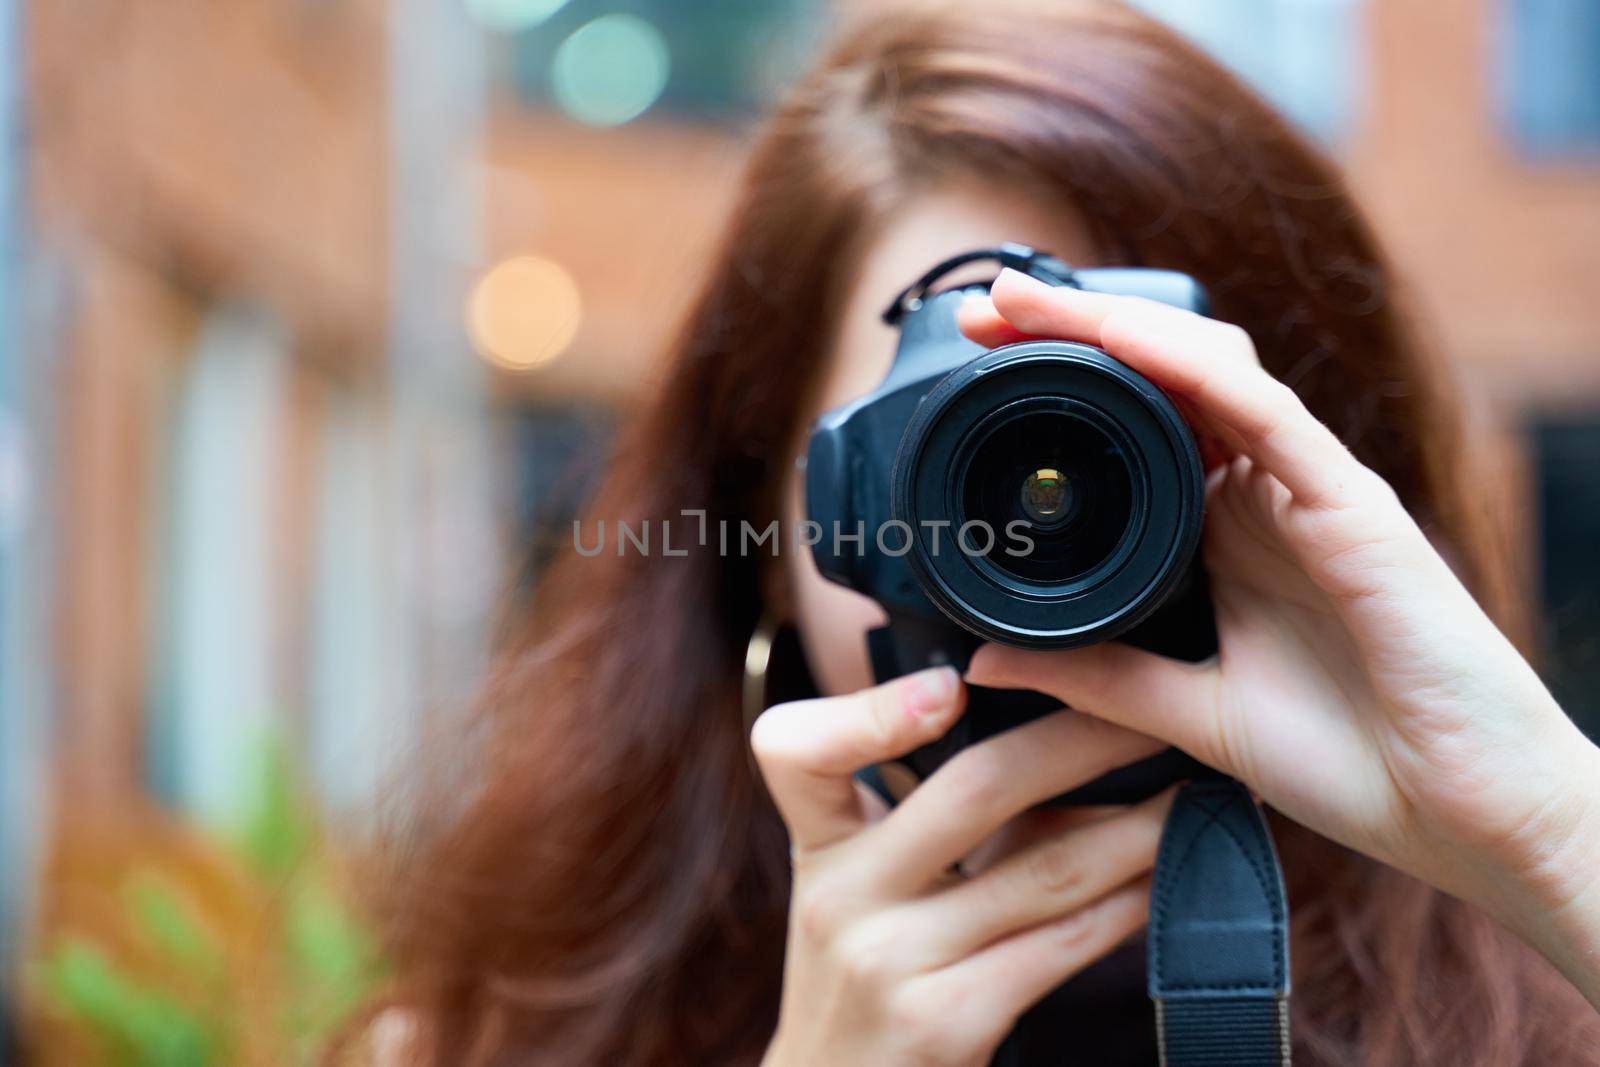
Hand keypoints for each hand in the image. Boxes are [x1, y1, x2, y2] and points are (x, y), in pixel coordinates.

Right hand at [752, 667, 1171, 1066]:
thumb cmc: (868, 981)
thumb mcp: (866, 891)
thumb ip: (935, 822)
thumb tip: (1062, 741)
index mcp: (818, 847)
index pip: (798, 751)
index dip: (870, 711)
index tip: (951, 684)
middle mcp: (840, 896)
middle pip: (974, 788)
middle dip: (1081, 741)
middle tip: (1149, 712)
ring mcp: (891, 961)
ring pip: (1044, 868)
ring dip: (1135, 825)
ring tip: (1192, 789)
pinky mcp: (947, 1021)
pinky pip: (1062, 944)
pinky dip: (1126, 903)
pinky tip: (1163, 879)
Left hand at [958, 268, 1599, 1006]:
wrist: (1462, 820)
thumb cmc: (1351, 761)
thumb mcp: (1187, 712)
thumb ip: (1096, 677)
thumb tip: (987, 657)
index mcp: (1226, 534)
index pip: (1138, 427)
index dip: (1063, 387)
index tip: (975, 369)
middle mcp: (1263, 497)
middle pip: (1162, 379)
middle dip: (1071, 332)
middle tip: (981, 310)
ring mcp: (1308, 490)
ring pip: (1207, 371)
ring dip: (1112, 325)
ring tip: (1024, 300)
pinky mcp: (1351, 504)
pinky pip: (1266, 413)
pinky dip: (1191, 368)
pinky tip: (1122, 338)